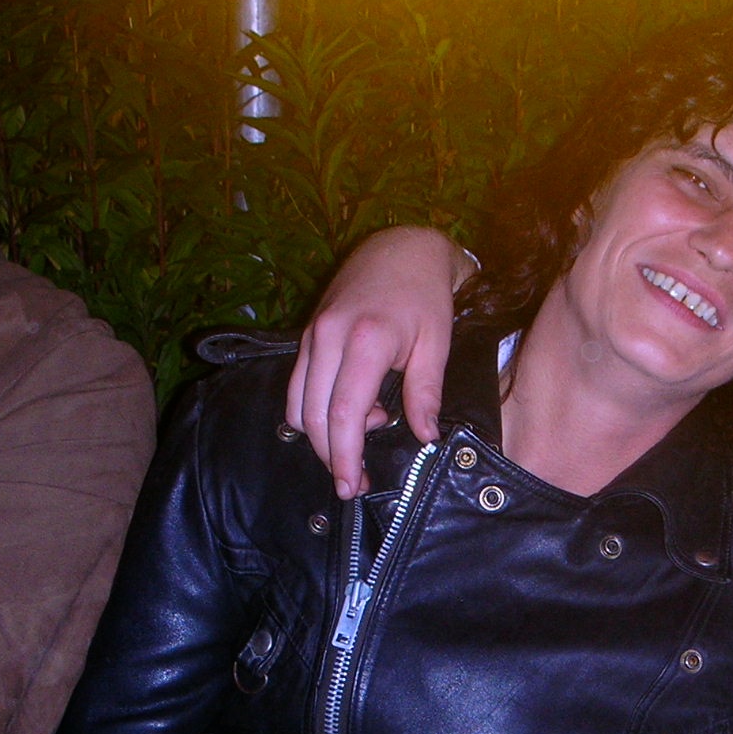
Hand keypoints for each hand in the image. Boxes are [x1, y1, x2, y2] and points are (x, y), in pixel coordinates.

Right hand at [286, 227, 472, 497]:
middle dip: (332, 457)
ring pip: (297, 405)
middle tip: (356, 481)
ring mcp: (312, 335)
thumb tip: (425, 438)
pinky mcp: (306, 334)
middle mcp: (328, 338)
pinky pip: (296, 386)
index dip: (345, 457)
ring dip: (321, 436)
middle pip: (313, 417)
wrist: (402, 247)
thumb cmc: (425, 296)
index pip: (342, 415)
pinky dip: (313, 411)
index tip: (353, 486)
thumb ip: (426, 394)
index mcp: (365, 342)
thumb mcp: (436, 344)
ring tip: (363, 435)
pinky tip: (349, 408)